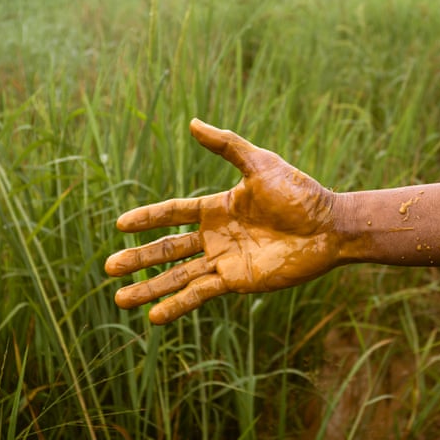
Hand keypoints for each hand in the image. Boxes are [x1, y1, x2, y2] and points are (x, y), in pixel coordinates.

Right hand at [104, 119, 338, 324]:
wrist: (330, 227)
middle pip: (168, 249)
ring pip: (177, 276)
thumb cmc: (300, 193)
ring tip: (119, 300)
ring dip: (150, 288)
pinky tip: (154, 317)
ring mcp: (225, 260)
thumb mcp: (260, 164)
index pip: (173, 213)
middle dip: (138, 259)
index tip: (120, 224)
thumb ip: (226, 145)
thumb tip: (192, 123)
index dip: (148, 218)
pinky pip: (200, 293)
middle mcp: (216, 236)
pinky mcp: (237, 281)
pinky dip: (177, 305)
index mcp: (217, 207)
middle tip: (109, 267)